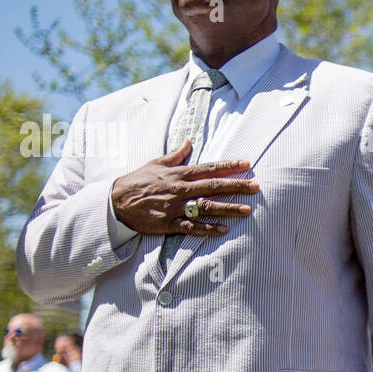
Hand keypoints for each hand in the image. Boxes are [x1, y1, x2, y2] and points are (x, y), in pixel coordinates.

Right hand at [110, 143, 258, 236]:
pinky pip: (191, 227)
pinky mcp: (168, 223)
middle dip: (236, 186)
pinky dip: (207, 229)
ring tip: (247, 210)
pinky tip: (223, 229)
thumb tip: (189, 141)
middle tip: (256, 187)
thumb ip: (176, 155)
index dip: (228, 166)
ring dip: (227, 208)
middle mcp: (179, 189)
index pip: (208, 168)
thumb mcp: (156, 163)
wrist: (116, 201)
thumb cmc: (137, 180)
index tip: (246, 163)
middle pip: (212, 187)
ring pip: (205, 207)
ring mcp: (175, 207)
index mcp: (178, 174)